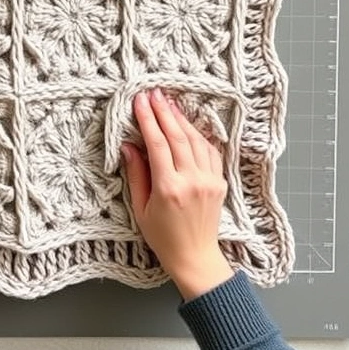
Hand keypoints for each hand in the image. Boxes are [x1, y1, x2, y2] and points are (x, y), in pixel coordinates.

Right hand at [121, 88, 234, 300]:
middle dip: (164, 112)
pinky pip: (210, 151)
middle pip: (178, 136)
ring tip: (168, 103)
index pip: (158, 144)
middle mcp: (192, 181)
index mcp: (169, 188)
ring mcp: (209, 181)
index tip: (140, 101)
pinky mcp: (219, 182)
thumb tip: (129, 145)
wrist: (195, 256)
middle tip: (154, 93)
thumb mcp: (141, 208)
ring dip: (181, 119)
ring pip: (196, 140)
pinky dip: (198, 135)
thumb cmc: (162, 237)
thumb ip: (136, 174)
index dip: (148, 120)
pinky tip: (187, 124)